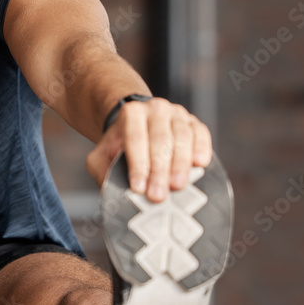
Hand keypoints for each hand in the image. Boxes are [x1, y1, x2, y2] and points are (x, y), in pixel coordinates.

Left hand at [86, 96, 212, 201]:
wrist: (138, 125)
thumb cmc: (120, 145)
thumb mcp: (102, 154)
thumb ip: (102, 169)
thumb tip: (111, 191)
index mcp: (131, 113)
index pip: (135, 139)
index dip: (138, 165)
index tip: (139, 188)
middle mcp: (155, 109)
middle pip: (160, 139)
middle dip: (159, 170)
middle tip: (158, 195)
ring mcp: (177, 114)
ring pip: (182, 136)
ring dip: (180, 164)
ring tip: (177, 186)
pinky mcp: (194, 122)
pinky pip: (201, 133)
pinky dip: (201, 148)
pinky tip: (199, 164)